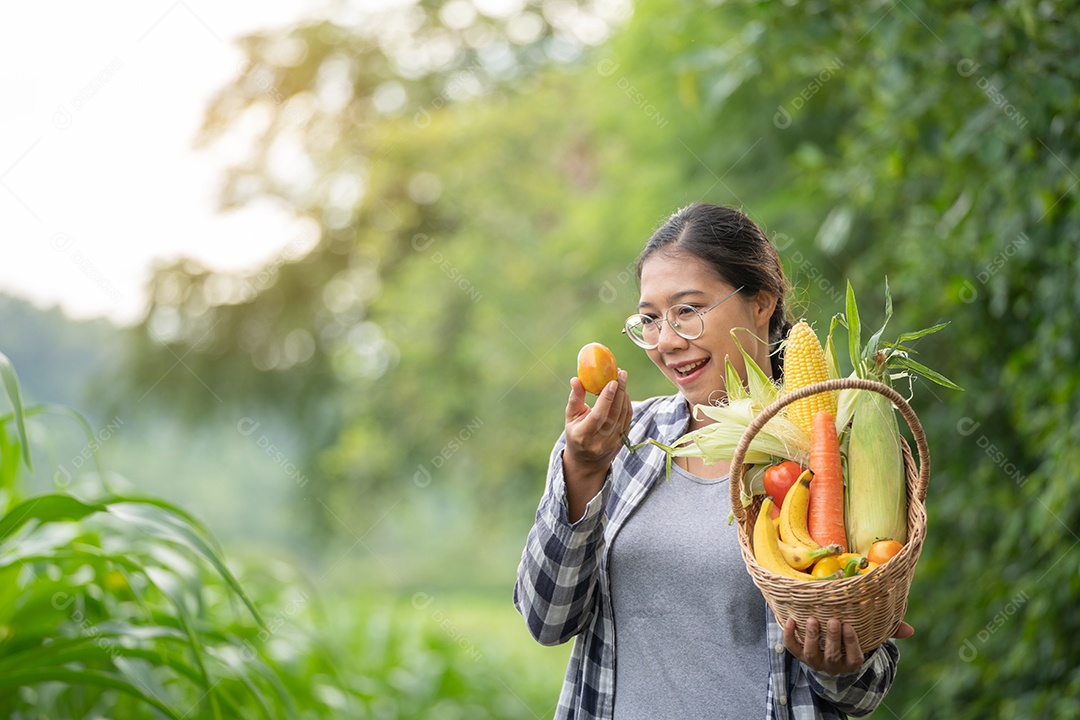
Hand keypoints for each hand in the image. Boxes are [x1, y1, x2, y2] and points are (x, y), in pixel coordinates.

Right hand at [564, 369, 630, 471]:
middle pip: (614, 414)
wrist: (587, 461)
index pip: (598, 415)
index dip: (606, 398)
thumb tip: (576, 379)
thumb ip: (575, 398)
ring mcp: (614, 443)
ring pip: (623, 415)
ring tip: (622, 378)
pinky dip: (627, 403)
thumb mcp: (570, 418)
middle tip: (621, 373)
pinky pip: (628, 418)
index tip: (612, 381)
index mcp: (584, 436)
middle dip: (620, 391)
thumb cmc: (576, 433)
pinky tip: (623, 392)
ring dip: (625, 395)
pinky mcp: (623, 441)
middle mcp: (600, 441)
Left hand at [784, 617, 915, 675]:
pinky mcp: (799, 654)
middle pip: (832, 656)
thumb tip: (910, 630)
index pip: (854, 658)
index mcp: (850, 661)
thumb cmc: (851, 640)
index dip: (851, 644)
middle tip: (833, 620)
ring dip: (811, 637)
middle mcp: (832, 665)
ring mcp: (814, 661)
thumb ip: (888, 632)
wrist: (826, 651)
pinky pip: (792, 648)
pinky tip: (790, 620)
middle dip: (832, 638)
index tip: (849, 627)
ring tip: (812, 619)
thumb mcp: (869, 638)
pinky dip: (789, 635)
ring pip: (811, 654)